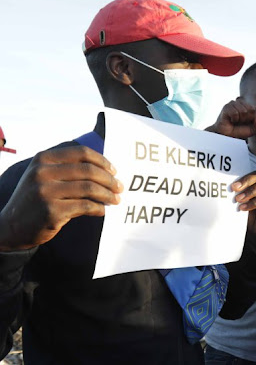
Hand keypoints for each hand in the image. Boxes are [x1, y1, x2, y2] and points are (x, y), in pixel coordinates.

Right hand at [0, 146, 122, 250]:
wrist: (11, 227)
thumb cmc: (36, 199)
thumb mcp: (44, 175)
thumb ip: (68, 167)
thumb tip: (106, 168)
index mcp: (43, 159)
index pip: (82, 153)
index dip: (102, 161)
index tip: (114, 171)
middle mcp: (43, 173)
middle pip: (88, 171)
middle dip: (109, 179)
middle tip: (120, 187)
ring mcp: (46, 192)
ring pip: (89, 188)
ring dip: (107, 195)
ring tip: (116, 200)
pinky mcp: (51, 211)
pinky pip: (85, 206)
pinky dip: (98, 208)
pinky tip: (102, 210)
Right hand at [206, 98, 255, 139]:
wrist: (226, 135)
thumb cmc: (239, 131)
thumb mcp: (252, 130)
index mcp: (249, 106)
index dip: (253, 119)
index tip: (247, 123)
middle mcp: (242, 103)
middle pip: (251, 110)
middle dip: (247, 119)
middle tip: (240, 122)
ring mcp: (234, 103)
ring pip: (243, 111)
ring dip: (240, 120)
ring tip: (235, 121)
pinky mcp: (226, 107)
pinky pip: (235, 113)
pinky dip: (234, 119)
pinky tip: (231, 120)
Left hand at [231, 171, 255, 254]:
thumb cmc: (249, 215)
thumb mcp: (242, 203)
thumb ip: (238, 194)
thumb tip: (227, 188)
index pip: (254, 175)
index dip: (244, 178)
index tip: (233, 186)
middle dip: (247, 182)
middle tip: (235, 189)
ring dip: (250, 192)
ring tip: (239, 200)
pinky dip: (254, 202)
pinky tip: (244, 208)